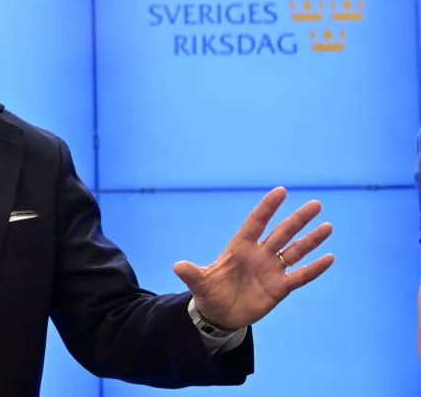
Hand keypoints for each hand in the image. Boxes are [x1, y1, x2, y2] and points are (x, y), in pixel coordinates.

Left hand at [172, 187, 333, 330]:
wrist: (220, 314)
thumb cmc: (209, 293)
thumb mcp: (200, 284)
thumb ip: (192, 274)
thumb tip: (177, 266)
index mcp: (240, 248)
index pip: (256, 223)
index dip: (267, 208)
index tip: (281, 191)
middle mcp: (259, 255)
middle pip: (281, 233)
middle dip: (298, 219)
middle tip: (315, 204)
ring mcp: (271, 270)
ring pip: (295, 251)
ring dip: (311, 240)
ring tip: (327, 226)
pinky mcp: (280, 288)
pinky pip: (301, 276)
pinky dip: (314, 268)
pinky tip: (330, 257)